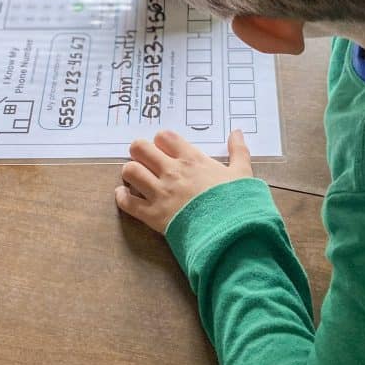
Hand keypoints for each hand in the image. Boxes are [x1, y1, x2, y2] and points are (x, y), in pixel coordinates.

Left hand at [116, 129, 253, 232]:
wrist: (230, 232)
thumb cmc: (236, 203)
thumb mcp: (242, 173)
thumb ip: (238, 150)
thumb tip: (237, 131)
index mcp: (191, 159)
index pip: (164, 137)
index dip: (161, 140)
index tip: (165, 149)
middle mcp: (171, 172)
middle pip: (140, 148)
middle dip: (140, 151)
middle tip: (146, 160)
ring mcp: (160, 193)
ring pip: (130, 171)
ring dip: (131, 172)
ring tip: (137, 177)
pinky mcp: (152, 215)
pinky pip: (127, 202)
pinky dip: (122, 196)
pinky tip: (124, 194)